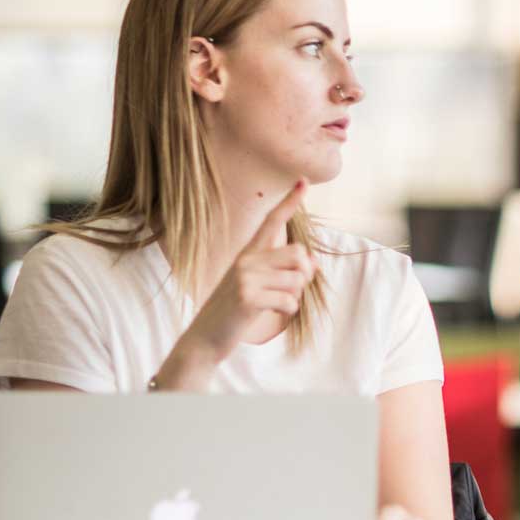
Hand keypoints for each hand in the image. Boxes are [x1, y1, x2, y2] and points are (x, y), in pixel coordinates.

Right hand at [175, 180, 316, 370]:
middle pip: (299, 254)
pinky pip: (290, 301)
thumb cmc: (235, 312)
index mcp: (247, 254)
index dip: (290, 202)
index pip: (271, 222)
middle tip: (290, 290)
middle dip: (304, 275)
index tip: (304, 180)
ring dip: (294, 297)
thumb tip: (314, 261)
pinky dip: (288, 311)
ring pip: (297, 280)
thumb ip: (283, 271)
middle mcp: (245, 260)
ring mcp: (244, 277)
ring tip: (273, 304)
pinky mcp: (247, 297)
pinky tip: (269, 314)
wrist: (205, 338)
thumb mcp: (259, 287)